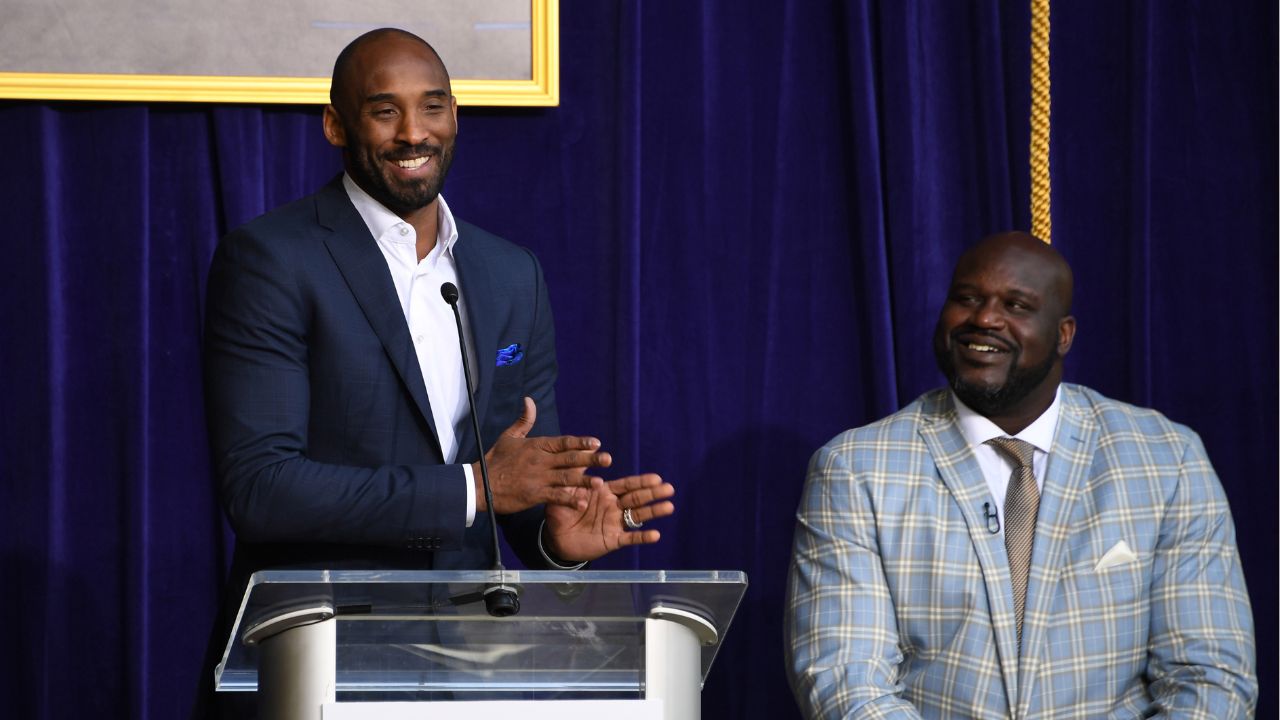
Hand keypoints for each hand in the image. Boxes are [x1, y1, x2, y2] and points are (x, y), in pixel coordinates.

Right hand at [476, 397, 610, 513]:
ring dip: (584, 480)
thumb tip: (529, 400)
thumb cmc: (495, 460)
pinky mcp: (534, 494)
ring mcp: (538, 478)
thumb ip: (524, 420)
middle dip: (590, 459)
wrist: (479, 484)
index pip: (563, 442)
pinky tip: (582, 502)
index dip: (580, 442)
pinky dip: (569, 499)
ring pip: (566, 478)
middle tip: (608, 459)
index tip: (597, 442)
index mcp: (536, 446)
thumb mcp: (509, 437)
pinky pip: (555, 497)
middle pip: (569, 459)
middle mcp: (540, 461)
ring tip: (601, 482)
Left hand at [544, 473, 674, 562]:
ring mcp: (615, 523)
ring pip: (637, 516)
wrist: (555, 537)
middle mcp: (614, 507)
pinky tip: (655, 535)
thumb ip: (577, 471)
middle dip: (653, 493)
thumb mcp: (566, 488)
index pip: (627, 485)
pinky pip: (629, 538)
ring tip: (669, 506)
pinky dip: (642, 537)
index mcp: (605, 493)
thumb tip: (586, 449)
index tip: (656, 477)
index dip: (641, 482)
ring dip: (654, 511)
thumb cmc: (560, 511)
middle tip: (669, 488)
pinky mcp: (612, 540)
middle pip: (637, 498)